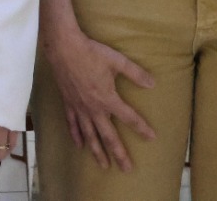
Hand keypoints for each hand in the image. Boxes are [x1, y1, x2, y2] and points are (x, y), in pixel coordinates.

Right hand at [42, 24, 155, 171]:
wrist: (63, 47)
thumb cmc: (91, 52)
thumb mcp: (117, 61)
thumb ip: (135, 73)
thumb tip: (152, 83)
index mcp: (107, 98)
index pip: (129, 117)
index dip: (141, 128)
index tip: (151, 138)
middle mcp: (94, 108)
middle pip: (108, 135)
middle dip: (118, 153)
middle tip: (126, 168)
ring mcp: (79, 107)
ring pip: (89, 135)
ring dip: (97, 151)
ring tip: (104, 165)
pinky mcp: (68, 103)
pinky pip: (72, 124)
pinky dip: (76, 135)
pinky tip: (79, 145)